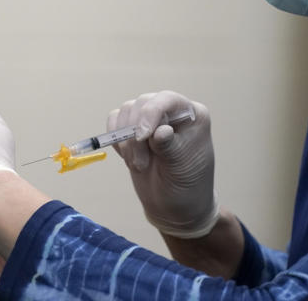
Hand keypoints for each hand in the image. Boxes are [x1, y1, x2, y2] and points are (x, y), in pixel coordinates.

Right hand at [109, 90, 217, 238]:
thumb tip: (161, 131)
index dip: (151, 113)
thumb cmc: (187, 185)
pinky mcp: (132, 129)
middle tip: (141, 165)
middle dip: (136, 136)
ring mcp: (150, 119)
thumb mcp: (182, 167)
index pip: (167, 100)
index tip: (142, 137)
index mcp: (192, 115)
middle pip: (142, 104)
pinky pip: (115, 121)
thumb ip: (170, 146)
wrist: (174, 207)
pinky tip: (128, 157)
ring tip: (138, 165)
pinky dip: (116, 139)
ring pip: (126, 111)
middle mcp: (171, 112)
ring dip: (126, 141)